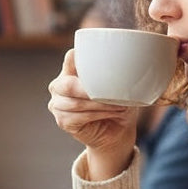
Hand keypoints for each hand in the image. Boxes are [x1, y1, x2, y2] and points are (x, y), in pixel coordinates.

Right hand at [48, 49, 138, 179]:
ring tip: (119, 106)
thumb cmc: (118, 103)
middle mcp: (59, 85)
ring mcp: (58, 104)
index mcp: (71, 70)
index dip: (79, 58)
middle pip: (67, 85)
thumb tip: (130, 66)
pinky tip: (111, 113)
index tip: (98, 60)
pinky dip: (97, 115)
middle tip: (113, 93)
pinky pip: (78, 117)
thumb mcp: (120, 85)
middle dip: (90, 90)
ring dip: (100, 104)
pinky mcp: (63, 121)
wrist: (118, 131)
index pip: (70, 58)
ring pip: (76, 103)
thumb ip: (116, 74)